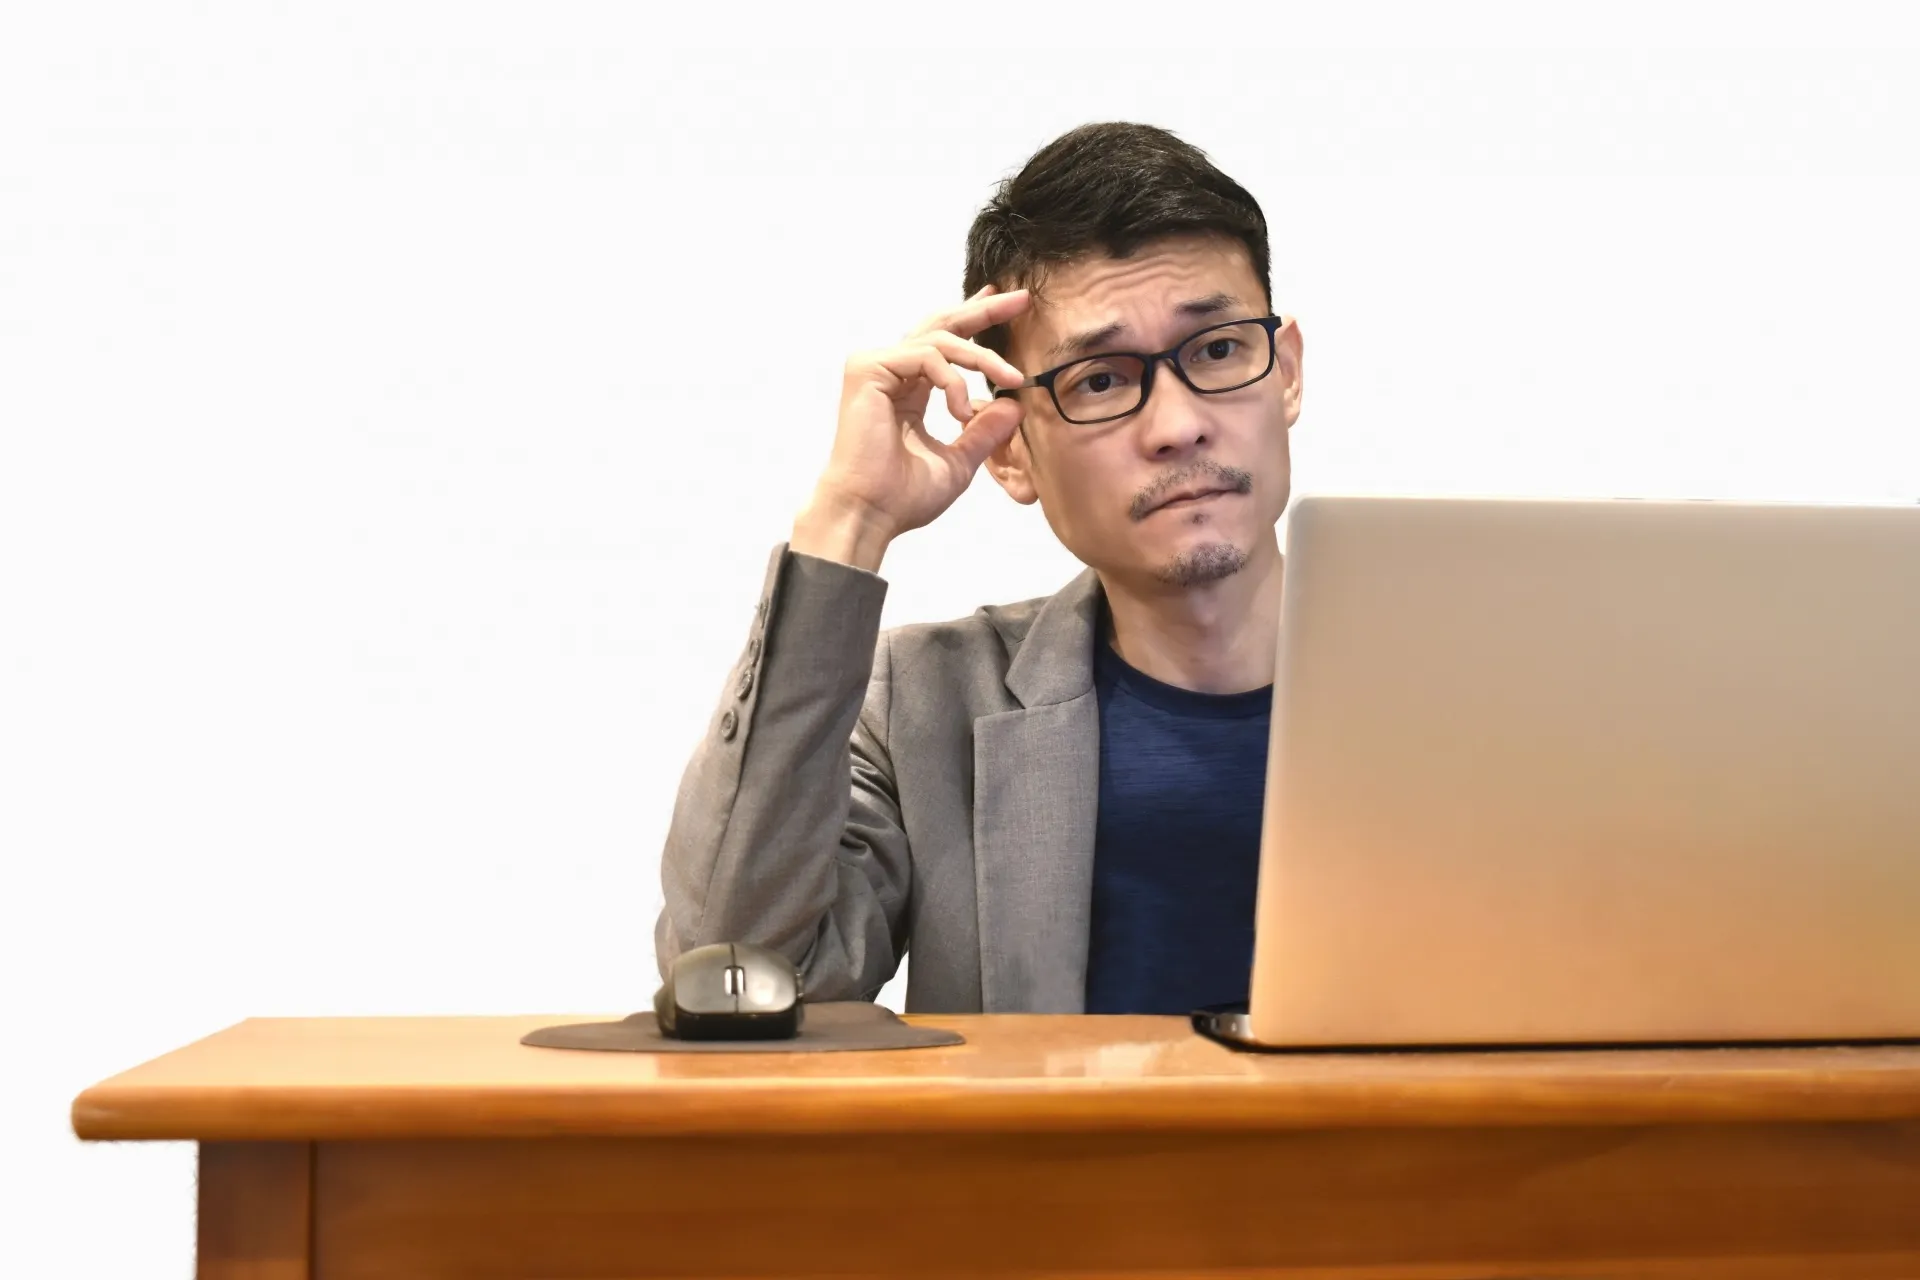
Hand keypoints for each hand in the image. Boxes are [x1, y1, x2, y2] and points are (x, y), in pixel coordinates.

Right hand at [792, 285, 1030, 570]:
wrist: (870, 513)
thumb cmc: (903, 496)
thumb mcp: (959, 461)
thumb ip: (984, 432)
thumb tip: (1014, 405)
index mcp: (908, 388)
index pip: (944, 342)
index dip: (976, 321)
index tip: (1008, 307)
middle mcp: (891, 370)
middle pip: (941, 323)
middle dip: (984, 309)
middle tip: (1020, 299)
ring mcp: (877, 366)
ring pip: (941, 339)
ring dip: (982, 358)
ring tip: (1010, 381)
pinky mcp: (869, 369)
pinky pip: (926, 356)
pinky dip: (953, 380)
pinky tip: (962, 411)